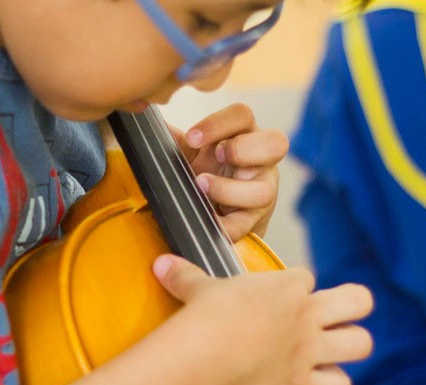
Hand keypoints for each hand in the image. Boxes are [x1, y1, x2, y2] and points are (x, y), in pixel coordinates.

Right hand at [153, 254, 373, 384]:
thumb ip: (186, 275)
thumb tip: (162, 264)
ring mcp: (308, 350)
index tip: (280, 300)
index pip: (307, 278)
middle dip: (354, 307)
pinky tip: (321, 383)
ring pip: (361, 344)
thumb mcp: (197, 288)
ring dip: (351, 347)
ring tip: (334, 350)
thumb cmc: (205, 316)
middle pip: (360, 300)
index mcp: (287, 286)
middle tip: (335, 318)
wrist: (205, 353)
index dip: (297, 288)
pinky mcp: (301, 383)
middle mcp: (307, 316)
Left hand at [171, 103, 287, 240]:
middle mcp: (260, 162)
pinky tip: (205, 220)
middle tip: (217, 156)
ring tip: (201, 187)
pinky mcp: (253, 221)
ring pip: (263, 191)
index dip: (219, 123)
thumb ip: (175, 139)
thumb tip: (149, 119)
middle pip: (276, 144)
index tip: (192, 138)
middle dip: (243, 149)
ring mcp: (261, 192)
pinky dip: (223, 226)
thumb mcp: (190, 153)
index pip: (243, 116)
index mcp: (243, 136)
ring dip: (229, 190)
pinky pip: (244, 225)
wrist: (212, 213)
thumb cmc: (204, 173)